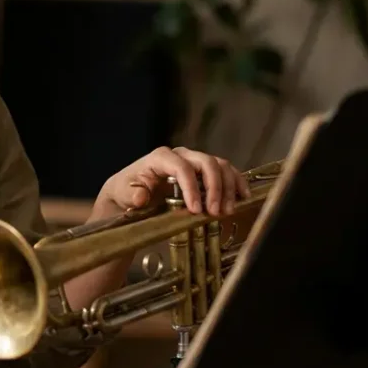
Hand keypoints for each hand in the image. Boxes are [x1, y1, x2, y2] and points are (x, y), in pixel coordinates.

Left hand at [98, 146, 249, 215]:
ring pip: (220, 166)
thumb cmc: (127, 190)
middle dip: (215, 188)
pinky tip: (243, 198)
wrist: (131, 191)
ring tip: (227, 211)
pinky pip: (226, 171)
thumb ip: (133, 194)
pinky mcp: (205, 171)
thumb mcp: (124, 193)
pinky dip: (236, 183)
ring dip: (228, 188)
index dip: (192, 188)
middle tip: (215, 212)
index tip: (196, 210)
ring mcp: (195, 161)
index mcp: (161, 158)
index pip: (182, 168)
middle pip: (207, 163)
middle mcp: (181, 155)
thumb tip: (140, 197)